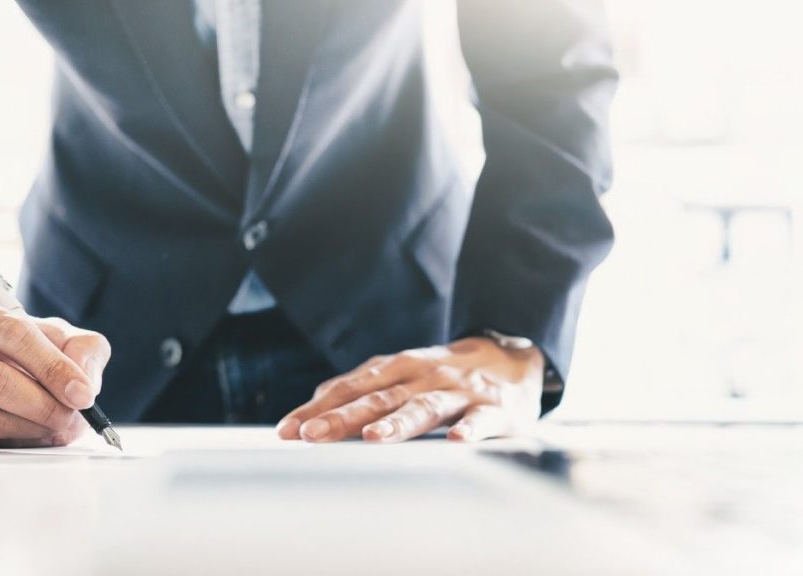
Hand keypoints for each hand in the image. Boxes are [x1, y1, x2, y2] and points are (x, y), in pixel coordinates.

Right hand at [0, 287, 110, 447]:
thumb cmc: (17, 342)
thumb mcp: (55, 333)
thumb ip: (82, 347)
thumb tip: (84, 381)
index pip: (14, 335)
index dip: (53, 368)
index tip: (83, 394)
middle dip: (44, 405)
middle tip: (73, 418)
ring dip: (32, 428)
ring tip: (60, 427)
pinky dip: (14, 440)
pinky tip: (35, 433)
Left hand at [276, 337, 543, 442]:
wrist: (513, 358)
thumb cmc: (445, 374)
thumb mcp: (403, 373)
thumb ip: (363, 389)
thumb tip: (314, 406)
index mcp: (399, 368)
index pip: (351, 388)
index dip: (318, 408)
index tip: (288, 430)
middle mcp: (424, 376)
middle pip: (379, 397)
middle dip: (344, 417)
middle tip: (312, 436)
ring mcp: (459, 392)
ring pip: (424, 407)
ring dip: (398, 423)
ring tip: (373, 438)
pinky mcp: (495, 410)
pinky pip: (481, 421)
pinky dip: (470, 430)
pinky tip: (457, 441)